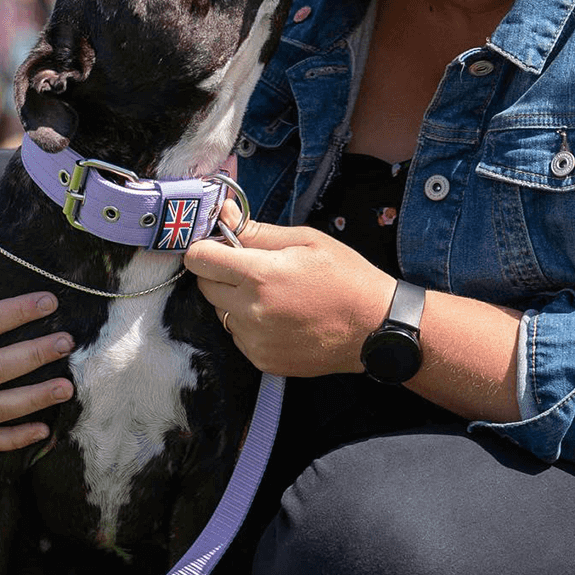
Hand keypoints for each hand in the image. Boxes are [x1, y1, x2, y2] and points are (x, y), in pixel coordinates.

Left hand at [184, 204, 393, 377]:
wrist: (374, 327)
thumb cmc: (345, 276)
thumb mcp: (306, 241)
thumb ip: (257, 231)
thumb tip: (225, 214)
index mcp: (260, 274)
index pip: (200, 259)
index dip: (206, 249)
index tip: (220, 246)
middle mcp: (251, 310)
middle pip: (205, 286)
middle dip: (221, 273)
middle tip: (253, 269)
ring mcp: (255, 340)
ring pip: (222, 312)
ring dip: (235, 300)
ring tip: (274, 295)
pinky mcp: (262, 360)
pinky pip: (238, 336)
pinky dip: (250, 325)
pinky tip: (280, 317)